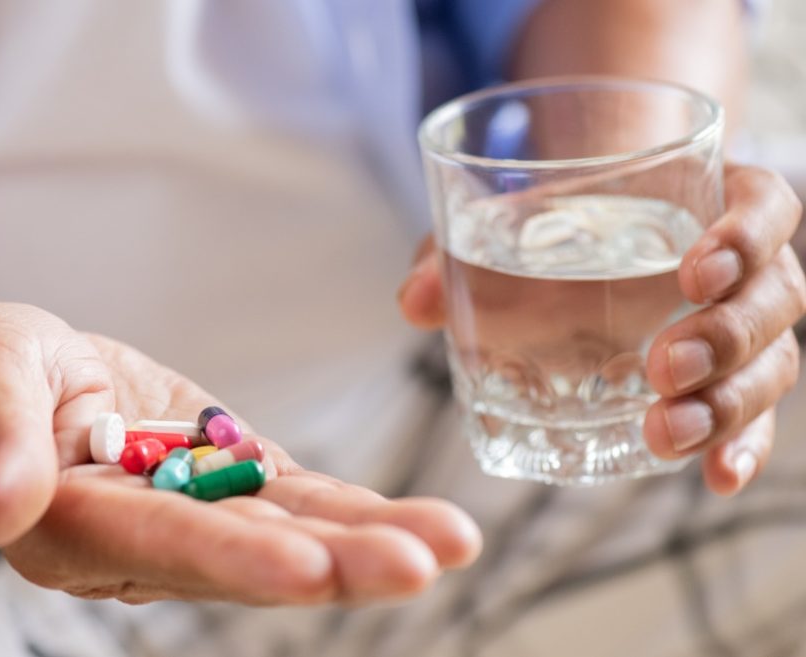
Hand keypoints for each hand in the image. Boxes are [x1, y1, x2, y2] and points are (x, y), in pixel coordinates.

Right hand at [0, 302, 480, 603]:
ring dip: (369, 541)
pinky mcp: (223, 479)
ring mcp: (192, 512)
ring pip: (288, 531)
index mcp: (75, 526)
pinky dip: (355, 511)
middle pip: (248, 554)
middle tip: (421, 563)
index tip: (309, 570)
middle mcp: (144, 539)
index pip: (162, 543)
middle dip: (336, 562)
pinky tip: (419, 524)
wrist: (12, 375)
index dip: (234, 558)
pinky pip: (295, 498)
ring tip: (450, 542)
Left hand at [398, 164, 805, 495]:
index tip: (695, 271)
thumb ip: (457, 249)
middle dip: (726, 336)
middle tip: (663, 366)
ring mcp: (740, 327)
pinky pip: (752, 416)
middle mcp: (744, 266)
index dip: (746, 236)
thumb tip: (415, 302)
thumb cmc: (554, 222)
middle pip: (775, 298)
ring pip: (771, 364)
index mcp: (710, 201)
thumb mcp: (501, 224)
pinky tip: (714, 476)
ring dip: (728, 404)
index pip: (764, 206)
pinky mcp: (723, 381)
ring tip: (665, 432)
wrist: (583, 232)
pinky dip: (739, 446)